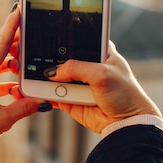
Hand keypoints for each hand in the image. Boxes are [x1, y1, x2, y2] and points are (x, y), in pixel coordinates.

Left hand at [0, 5, 47, 162]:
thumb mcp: (1, 122)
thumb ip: (23, 108)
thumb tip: (43, 101)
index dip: (11, 25)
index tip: (19, 9)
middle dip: (14, 43)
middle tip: (32, 37)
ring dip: (8, 63)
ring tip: (26, 67)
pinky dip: (0, 77)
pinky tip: (14, 88)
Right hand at [41, 42, 162, 132]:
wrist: (127, 123)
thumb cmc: (125, 94)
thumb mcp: (102, 74)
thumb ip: (76, 68)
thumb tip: (52, 72)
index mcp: (100, 52)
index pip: (78, 39)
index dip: (64, 39)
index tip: (48, 39)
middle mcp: (87, 66)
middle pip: (62, 58)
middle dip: (50, 60)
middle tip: (38, 59)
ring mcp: (78, 83)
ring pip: (55, 76)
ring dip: (45, 78)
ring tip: (35, 76)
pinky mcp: (70, 99)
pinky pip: (52, 94)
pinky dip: (45, 93)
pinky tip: (37, 90)